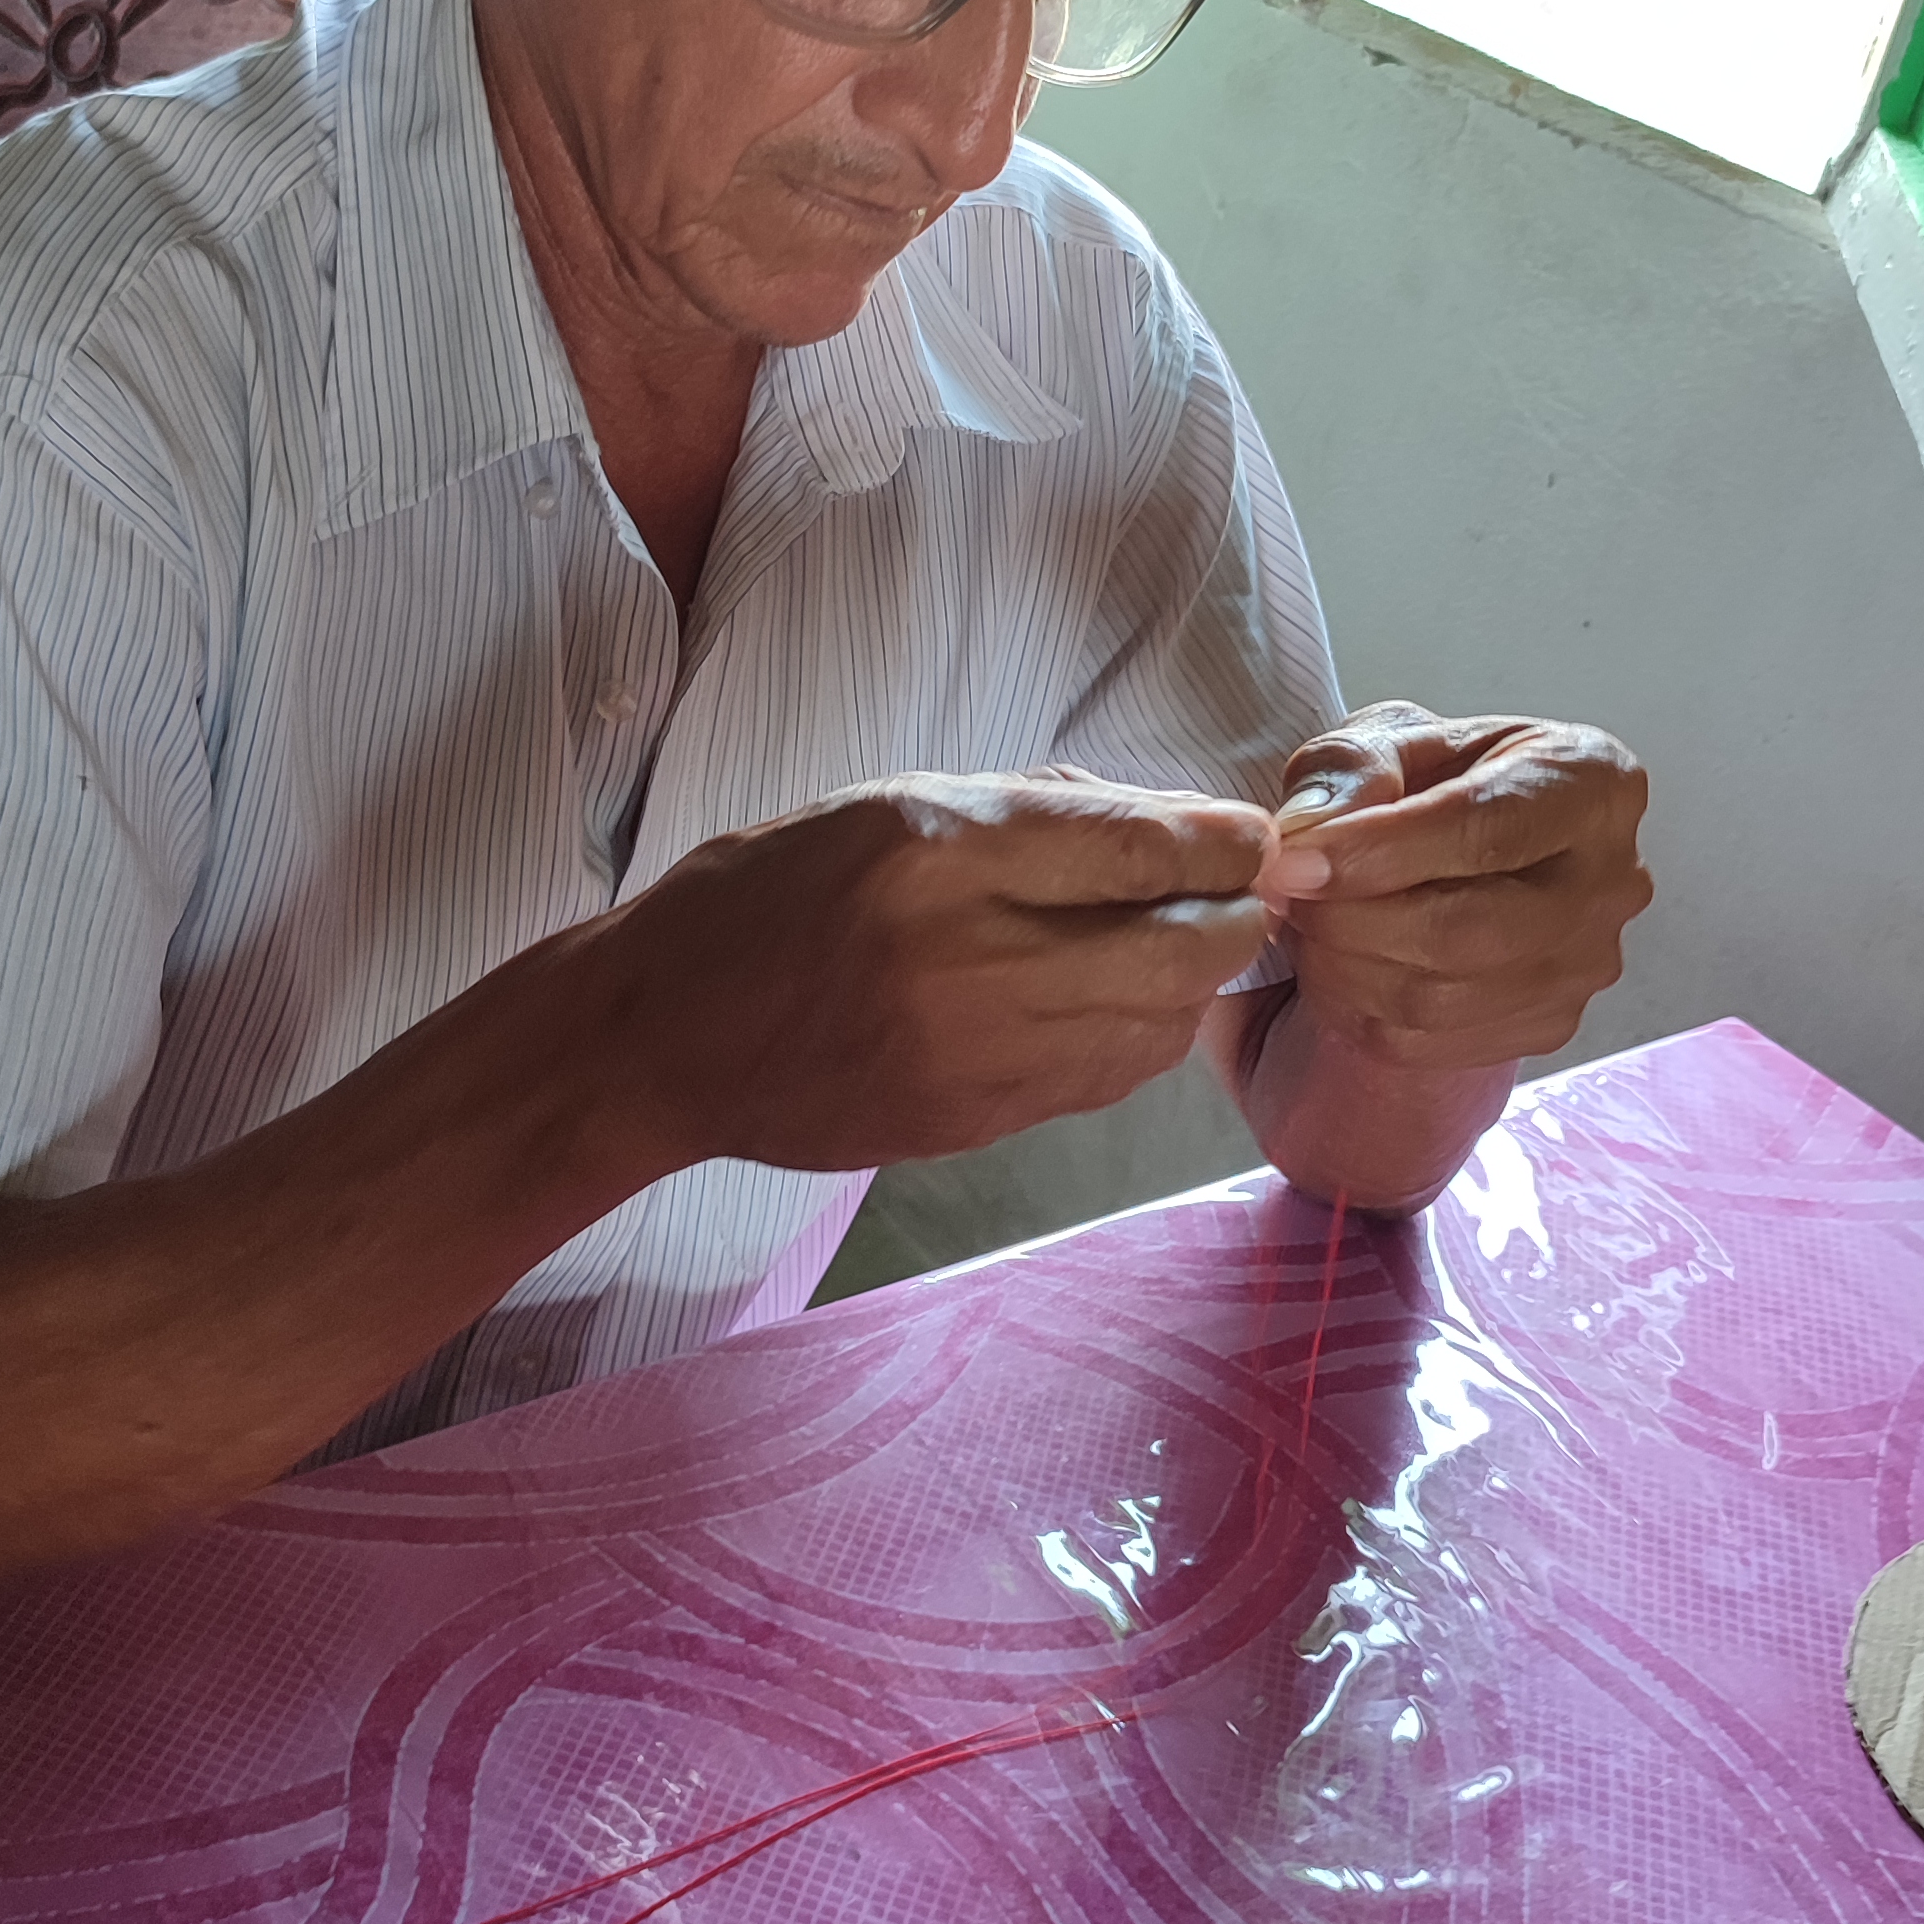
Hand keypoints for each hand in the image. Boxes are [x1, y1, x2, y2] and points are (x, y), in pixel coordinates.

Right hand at [609, 767, 1278, 1172]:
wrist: (663, 1033)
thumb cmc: (767, 895)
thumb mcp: (886, 803)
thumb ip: (1030, 812)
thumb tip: (1168, 824)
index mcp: (941, 848)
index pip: (1143, 851)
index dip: (1228, 845)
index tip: (1260, 840)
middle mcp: (967, 952)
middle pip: (1178, 946)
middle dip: (1236, 918)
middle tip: (1251, 898)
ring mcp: (972, 1050)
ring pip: (1155, 1024)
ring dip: (1193, 985)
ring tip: (1186, 950)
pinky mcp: (972, 1120)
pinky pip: (1103, 1080)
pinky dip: (1136, 1038)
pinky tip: (1120, 1008)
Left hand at [1252, 702, 1648, 1072]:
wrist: (1461, 847)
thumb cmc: (1438, 780)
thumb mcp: (1393, 737)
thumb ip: (1352, 766)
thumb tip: (1311, 831)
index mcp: (1592, 781)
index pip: (1484, 829)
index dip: (1376, 851)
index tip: (1291, 861)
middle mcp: (1612, 881)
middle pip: (1464, 930)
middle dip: (1348, 917)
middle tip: (1284, 892)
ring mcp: (1586, 965)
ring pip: (1439, 997)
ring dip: (1341, 965)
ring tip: (1306, 920)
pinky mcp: (1547, 1025)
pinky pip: (1428, 1042)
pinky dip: (1355, 1008)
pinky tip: (1336, 962)